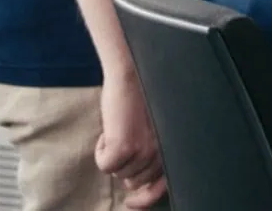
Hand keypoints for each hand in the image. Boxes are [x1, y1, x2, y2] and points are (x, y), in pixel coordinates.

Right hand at [94, 66, 166, 208]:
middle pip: (134, 179)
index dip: (146, 199)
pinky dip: (100, 151)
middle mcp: (161, 152)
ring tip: (119, 128)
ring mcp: (143, 151)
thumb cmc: (141, 97)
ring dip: (113, 155)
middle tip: (124, 137)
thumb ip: (152, 152)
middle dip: (124, 164)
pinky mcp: (123, 148)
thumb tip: (136, 186)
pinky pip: (105, 166)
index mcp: (171, 147)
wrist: (132, 73)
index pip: (162, 186)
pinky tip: (109, 131)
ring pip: (118, 173)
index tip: (131, 203)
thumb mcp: (154, 129)